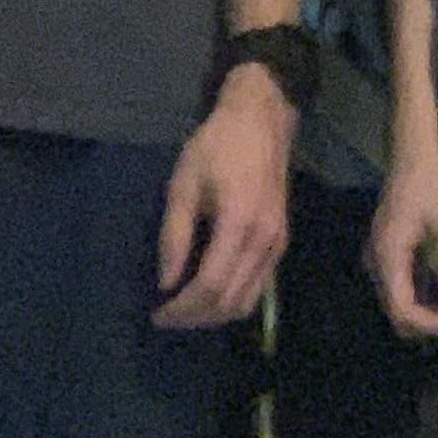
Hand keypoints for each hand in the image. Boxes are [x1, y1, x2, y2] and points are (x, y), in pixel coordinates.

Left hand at [154, 67, 293, 328]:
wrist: (261, 120)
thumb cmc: (216, 145)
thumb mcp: (184, 183)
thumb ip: (174, 235)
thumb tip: (166, 283)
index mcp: (240, 223)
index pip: (210, 286)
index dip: (182, 307)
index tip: (157, 312)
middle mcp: (265, 241)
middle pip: (230, 302)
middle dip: (195, 317)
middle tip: (166, 315)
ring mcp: (277, 244)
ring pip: (247, 302)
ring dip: (214, 314)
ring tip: (185, 308)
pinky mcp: (280, 242)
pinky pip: (258, 287)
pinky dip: (232, 299)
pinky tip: (208, 291)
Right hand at [366, 140, 437, 337]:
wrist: (411, 153)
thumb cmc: (429, 183)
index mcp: (389, 253)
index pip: (401, 308)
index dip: (427, 323)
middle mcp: (376, 260)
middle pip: (394, 310)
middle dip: (424, 321)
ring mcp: (376, 255)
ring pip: (393, 301)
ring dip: (419, 311)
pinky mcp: (382, 251)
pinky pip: (394, 285)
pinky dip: (414, 296)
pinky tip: (437, 291)